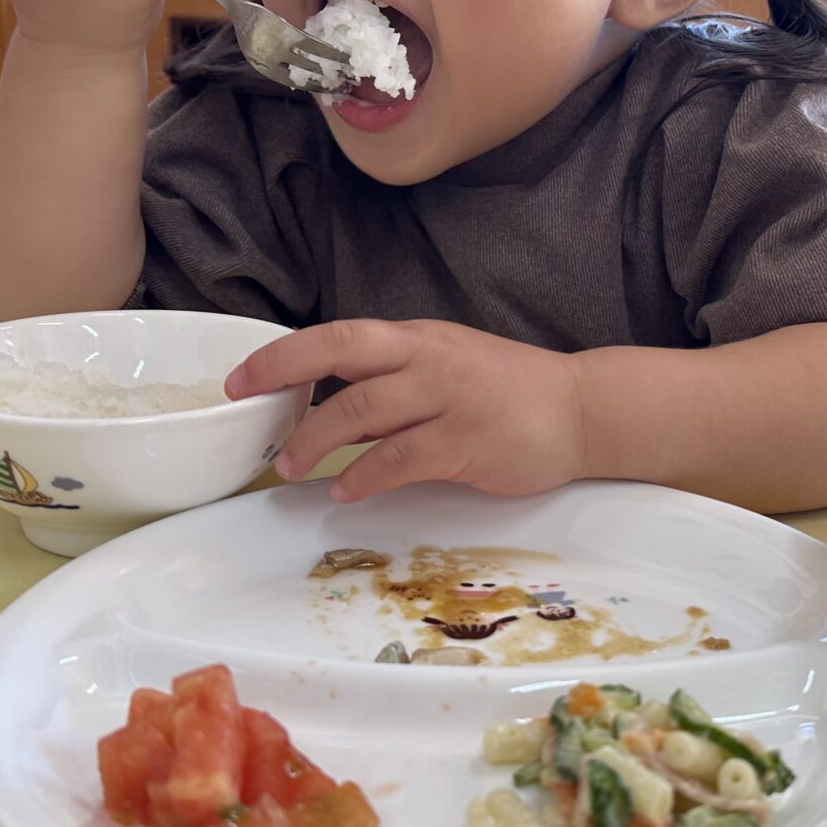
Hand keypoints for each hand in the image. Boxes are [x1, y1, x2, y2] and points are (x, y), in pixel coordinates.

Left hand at [228, 320, 587, 501]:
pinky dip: (365, 475)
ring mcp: (449, 397)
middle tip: (246, 401)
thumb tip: (330, 415)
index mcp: (417, 340)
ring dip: (317, 438)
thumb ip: (393, 388)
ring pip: (364, 408)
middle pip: (342, 353)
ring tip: (289, 465)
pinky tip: (345, 490)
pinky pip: (402, 456)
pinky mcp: (468, 440)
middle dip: (284, 373)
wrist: (583, 409)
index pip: (340, 336)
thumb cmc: (512, 394)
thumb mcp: (447, 372)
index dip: (286, 354)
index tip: (244, 377)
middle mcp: (428, 359)